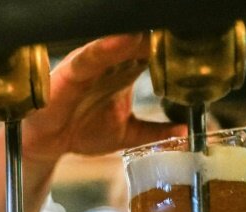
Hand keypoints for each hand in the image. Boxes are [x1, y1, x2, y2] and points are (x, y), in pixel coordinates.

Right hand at [22, 33, 183, 166]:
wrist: (49, 144)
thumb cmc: (82, 130)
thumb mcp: (127, 135)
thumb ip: (154, 132)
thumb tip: (185, 134)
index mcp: (126, 72)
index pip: (154, 52)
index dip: (172, 49)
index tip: (196, 47)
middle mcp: (110, 63)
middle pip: (139, 41)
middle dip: (158, 38)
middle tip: (184, 34)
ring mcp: (91, 65)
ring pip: (117, 43)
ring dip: (138, 37)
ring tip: (158, 33)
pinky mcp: (71, 71)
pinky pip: (89, 55)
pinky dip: (106, 47)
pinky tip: (123, 40)